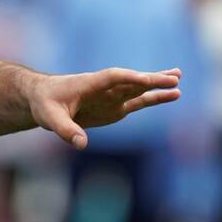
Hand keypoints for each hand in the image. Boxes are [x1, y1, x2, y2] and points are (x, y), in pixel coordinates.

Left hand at [28, 67, 181, 149]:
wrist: (43, 99)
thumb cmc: (44, 103)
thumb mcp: (50, 117)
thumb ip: (66, 130)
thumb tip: (81, 144)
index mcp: (88, 83)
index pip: (111, 78)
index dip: (128, 78)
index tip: (145, 80)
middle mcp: (103, 88)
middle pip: (131, 81)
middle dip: (151, 79)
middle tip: (174, 77)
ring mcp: (111, 97)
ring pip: (138, 89)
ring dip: (157, 84)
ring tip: (178, 80)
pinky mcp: (115, 107)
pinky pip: (138, 101)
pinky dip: (154, 98)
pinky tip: (172, 94)